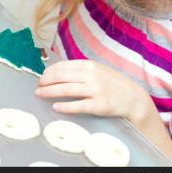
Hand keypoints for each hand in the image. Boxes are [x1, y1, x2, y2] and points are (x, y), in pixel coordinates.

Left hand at [36, 60, 151, 122]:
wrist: (133, 98)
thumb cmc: (112, 84)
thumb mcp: (97, 70)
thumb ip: (80, 70)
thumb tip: (56, 72)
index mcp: (89, 65)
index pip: (62, 66)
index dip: (49, 71)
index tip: (42, 77)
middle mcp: (91, 75)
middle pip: (61, 76)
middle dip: (45, 81)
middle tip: (38, 86)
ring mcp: (95, 90)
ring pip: (66, 90)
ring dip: (49, 92)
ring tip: (39, 94)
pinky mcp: (99, 105)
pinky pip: (78, 105)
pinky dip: (65, 106)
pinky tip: (55, 107)